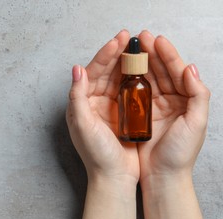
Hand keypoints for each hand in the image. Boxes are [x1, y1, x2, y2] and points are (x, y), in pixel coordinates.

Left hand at [66, 30, 137, 185]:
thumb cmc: (96, 155)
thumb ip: (77, 97)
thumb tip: (77, 68)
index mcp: (82, 103)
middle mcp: (94, 102)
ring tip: (139, 48)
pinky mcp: (124, 114)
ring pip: (119, 79)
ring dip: (128, 63)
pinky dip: (137, 79)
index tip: (118, 40)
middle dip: (118, 54)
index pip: (93, 72)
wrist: (114, 177)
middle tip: (130, 37)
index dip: (105, 55)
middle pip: (107, 72)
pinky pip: (130, 91)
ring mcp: (110, 107)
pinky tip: (145, 69)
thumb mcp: (82, 125)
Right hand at [137, 30, 210, 182]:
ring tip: (130, 49)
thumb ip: (198, 95)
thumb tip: (190, 68)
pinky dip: (129, 80)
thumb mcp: (196, 123)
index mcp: (186, 100)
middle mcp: (170, 101)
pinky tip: (122, 70)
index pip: (177, 71)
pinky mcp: (138, 115)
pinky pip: (133, 93)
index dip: (167, 54)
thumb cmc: (180, 154)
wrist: (161, 176)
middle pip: (160, 71)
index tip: (156, 40)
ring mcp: (153, 107)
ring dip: (138, 63)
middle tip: (140, 39)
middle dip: (150, 54)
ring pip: (146, 79)